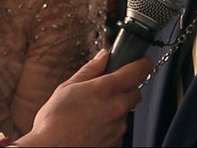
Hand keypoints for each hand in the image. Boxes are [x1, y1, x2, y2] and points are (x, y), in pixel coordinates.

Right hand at [16, 49, 152, 146]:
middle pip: (135, 92)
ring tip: (91, 112)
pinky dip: (109, 125)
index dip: (142, 63)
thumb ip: (90, 70)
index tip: (141, 61)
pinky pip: (118, 129)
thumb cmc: (54, 121)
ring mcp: (118, 128)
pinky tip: (92, 126)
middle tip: (106, 89)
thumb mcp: (67, 88)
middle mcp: (117, 108)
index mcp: (105, 89)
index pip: (138, 71)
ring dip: (115, 108)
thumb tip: (103, 56)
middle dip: (125, 88)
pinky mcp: (117, 143)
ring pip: (125, 111)